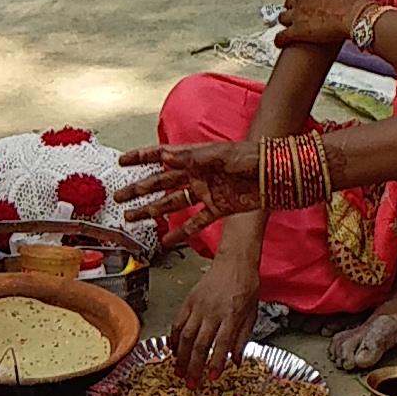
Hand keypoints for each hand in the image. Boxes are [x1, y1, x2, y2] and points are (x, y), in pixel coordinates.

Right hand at [114, 140, 259, 231]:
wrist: (277, 174)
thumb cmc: (252, 157)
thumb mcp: (222, 155)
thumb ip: (193, 158)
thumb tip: (165, 156)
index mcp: (195, 157)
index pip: (161, 155)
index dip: (140, 157)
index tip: (122, 162)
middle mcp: (197, 175)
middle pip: (161, 182)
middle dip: (138, 189)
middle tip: (119, 198)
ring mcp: (206, 192)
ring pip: (172, 203)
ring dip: (152, 211)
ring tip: (132, 218)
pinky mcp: (218, 209)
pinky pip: (196, 223)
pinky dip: (181, 232)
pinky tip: (167, 241)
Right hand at [168, 249, 259, 383]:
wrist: (235, 262)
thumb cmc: (246, 286)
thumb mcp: (252, 314)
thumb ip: (242, 338)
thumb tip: (236, 361)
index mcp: (232, 315)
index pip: (221, 344)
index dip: (216, 363)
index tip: (212, 377)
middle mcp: (213, 311)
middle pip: (199, 344)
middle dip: (194, 366)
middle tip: (191, 382)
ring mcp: (198, 306)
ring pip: (185, 336)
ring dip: (180, 356)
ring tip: (178, 371)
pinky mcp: (189, 301)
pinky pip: (177, 323)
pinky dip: (173, 339)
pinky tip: (173, 351)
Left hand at [277, 0, 369, 46]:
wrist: (355, 17)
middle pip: (289, 1)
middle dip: (293, 5)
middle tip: (300, 11)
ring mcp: (297, 16)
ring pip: (283, 17)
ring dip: (286, 20)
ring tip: (290, 25)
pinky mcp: (298, 32)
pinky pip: (282, 37)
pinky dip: (279, 40)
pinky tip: (280, 42)